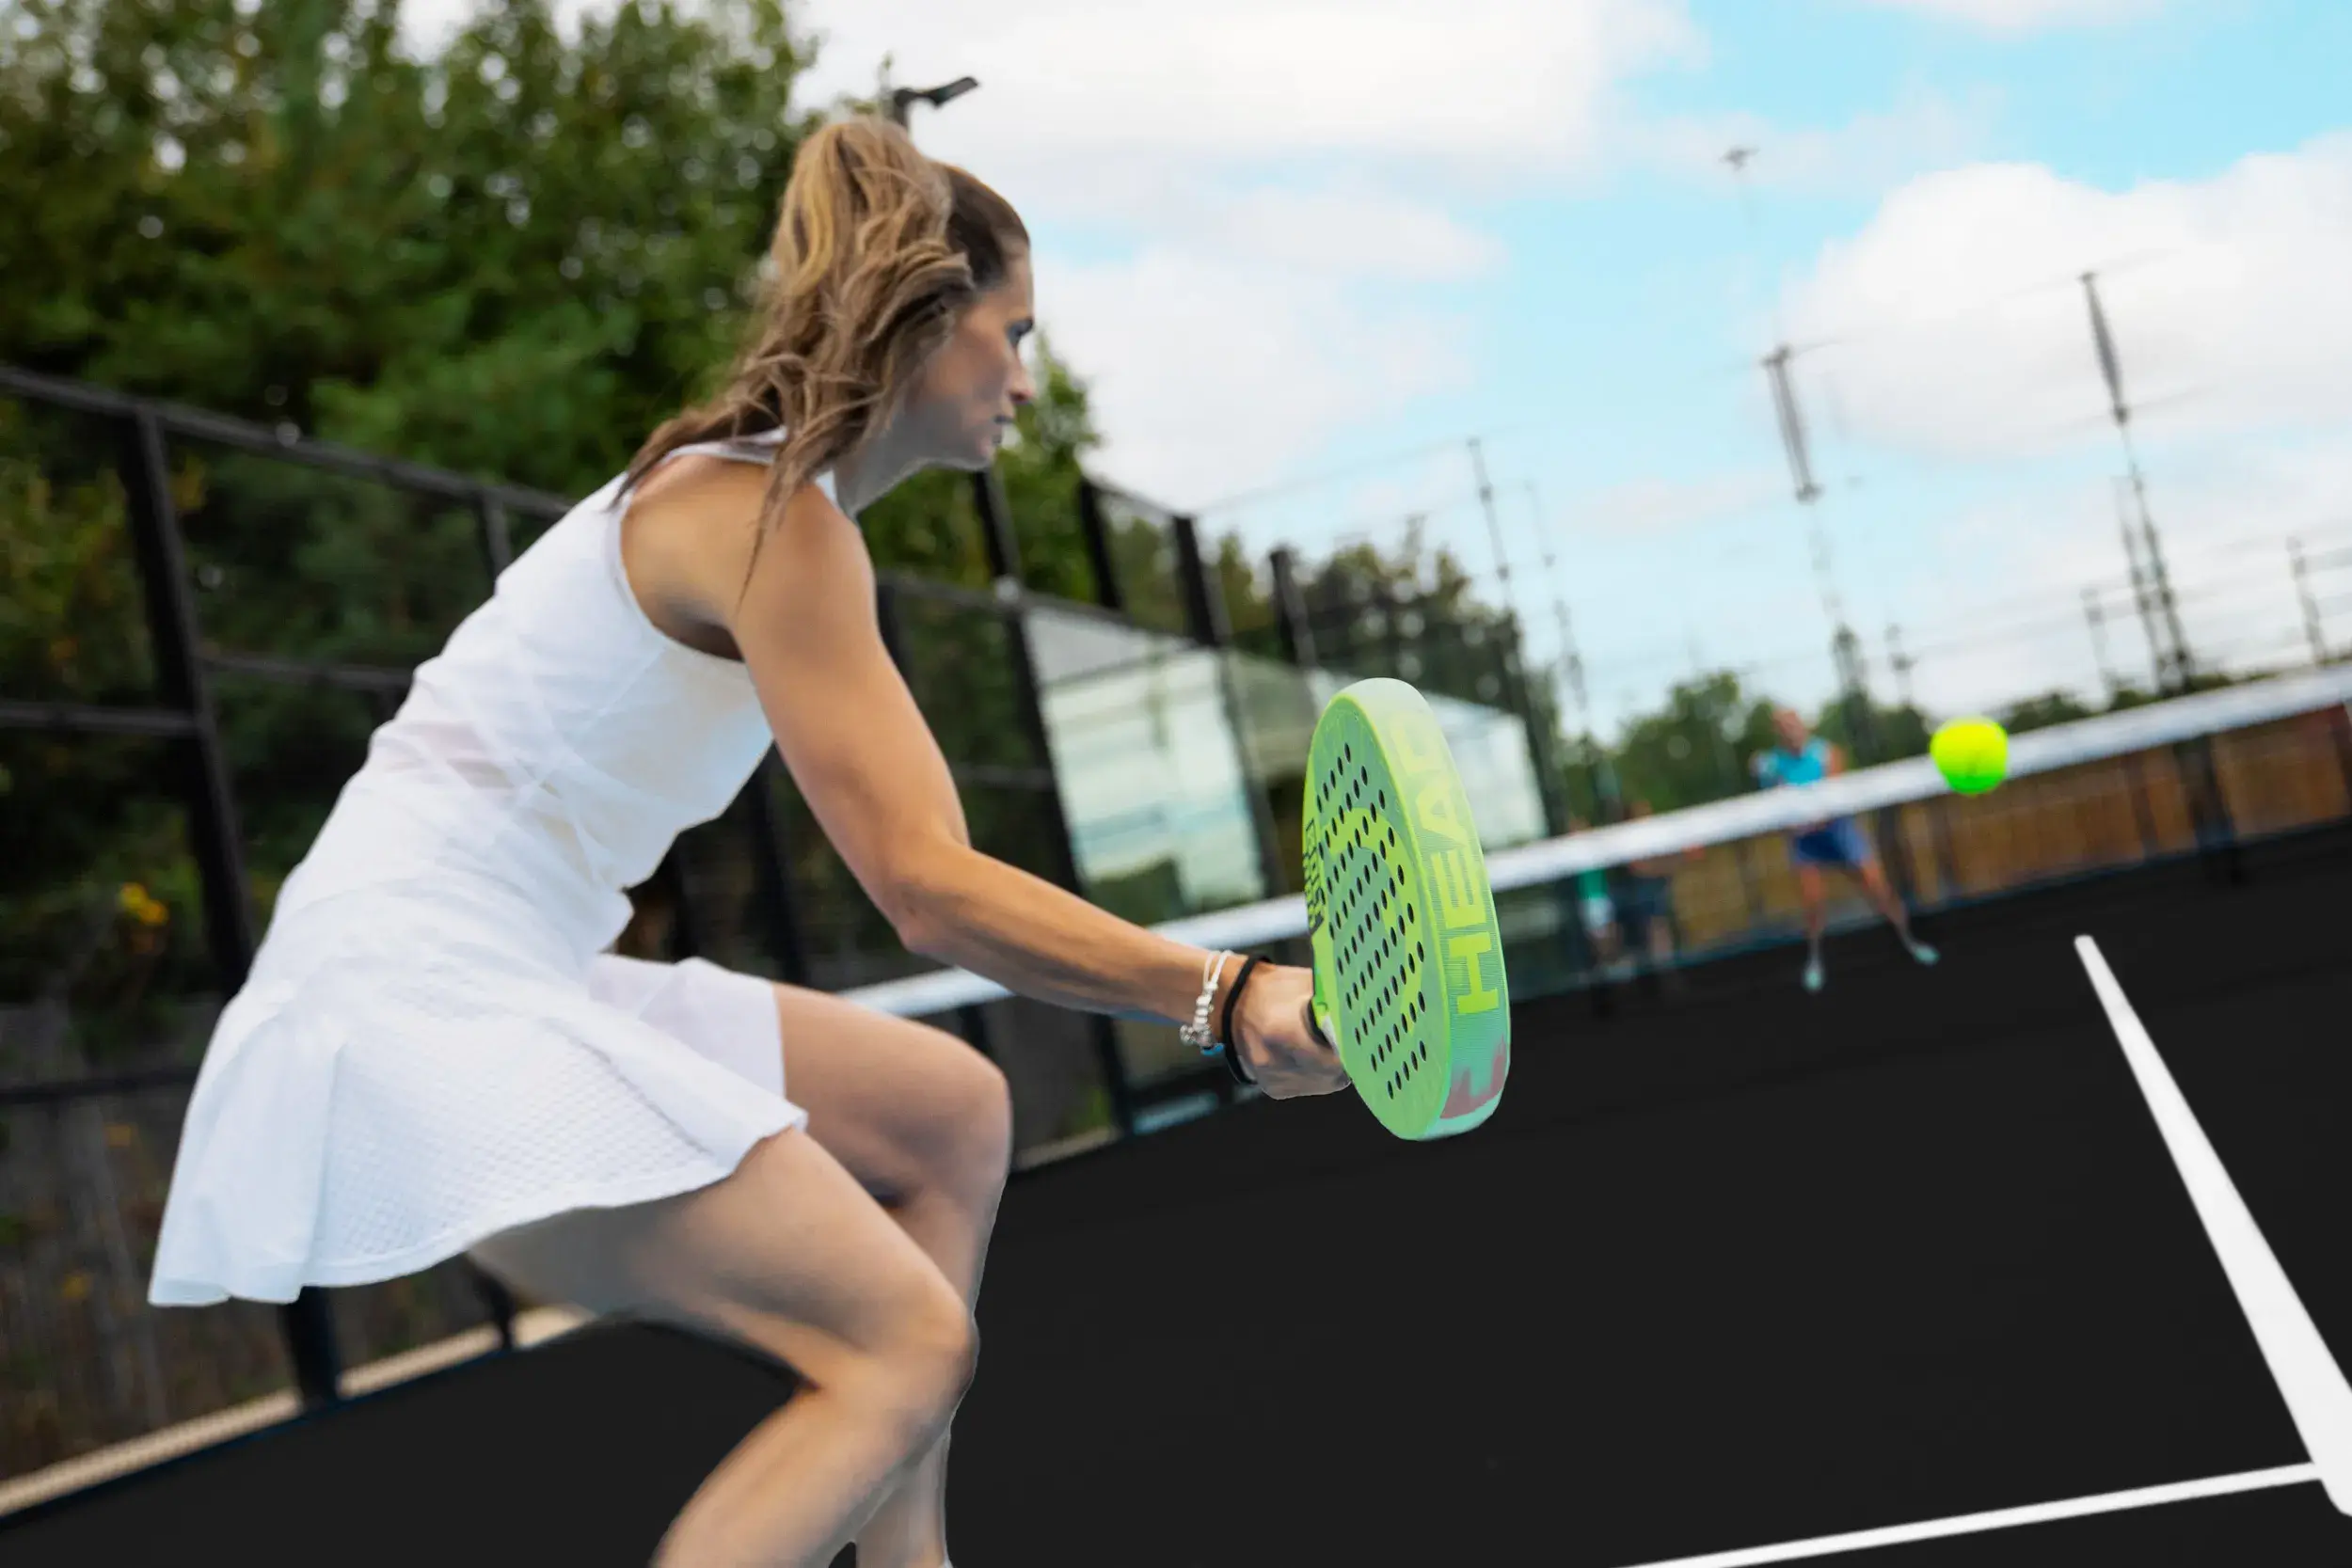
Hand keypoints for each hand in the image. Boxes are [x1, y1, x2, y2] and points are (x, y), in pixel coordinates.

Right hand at [1226, 963, 1350, 1099]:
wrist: (1232, 1003)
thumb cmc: (1276, 988)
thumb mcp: (1307, 985)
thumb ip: (1336, 1002)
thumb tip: (1371, 1014)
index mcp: (1282, 1030)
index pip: (1336, 1056)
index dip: (1353, 1048)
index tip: (1361, 1038)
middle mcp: (1275, 1061)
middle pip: (1334, 1074)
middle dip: (1347, 1058)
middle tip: (1350, 1038)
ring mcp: (1273, 1079)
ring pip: (1326, 1083)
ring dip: (1334, 1068)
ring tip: (1327, 1043)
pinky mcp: (1273, 1089)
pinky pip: (1311, 1086)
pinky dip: (1317, 1073)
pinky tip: (1309, 1053)